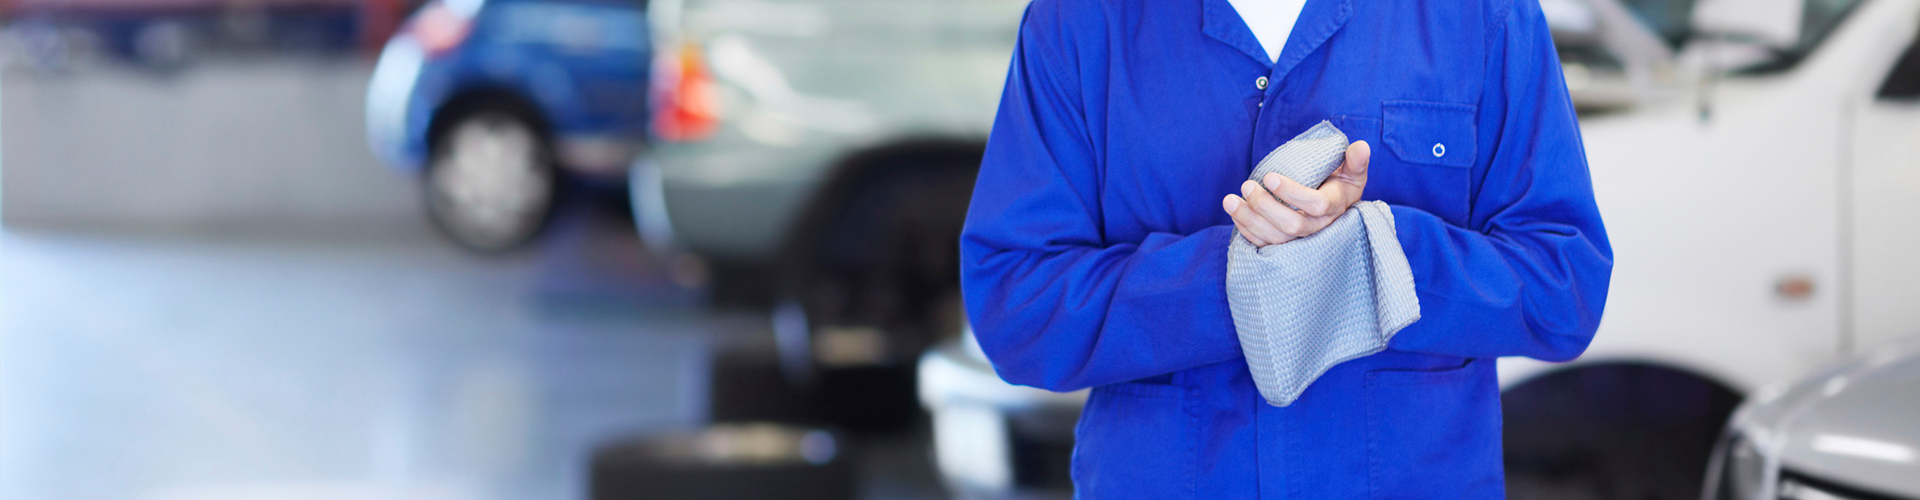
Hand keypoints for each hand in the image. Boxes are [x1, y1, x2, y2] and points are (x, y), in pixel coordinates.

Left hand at [1221, 141, 1370, 246]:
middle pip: (1291, 225)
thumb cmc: (1341, 183)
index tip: (1270, 176)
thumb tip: (1361, 146)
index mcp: (1334, 207)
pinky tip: (1234, 212)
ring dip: (1249, 219)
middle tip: (1247, 184)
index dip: (1292, 193)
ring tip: (1230, 200)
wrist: (1334, 205)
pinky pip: (1263, 242)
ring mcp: (1299, 238)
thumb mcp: (1353, 171)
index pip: (1314, 205)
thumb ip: (1356, 160)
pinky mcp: (1283, 242)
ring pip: (1274, 236)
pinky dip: (1246, 229)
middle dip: (1265, 206)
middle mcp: (1316, 227)